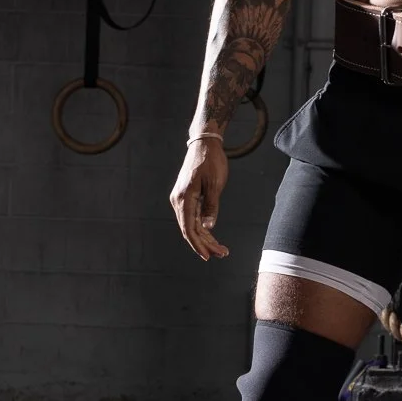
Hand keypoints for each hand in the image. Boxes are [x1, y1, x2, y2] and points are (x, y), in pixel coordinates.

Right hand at [170, 139, 230, 261]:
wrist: (204, 143)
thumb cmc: (211, 161)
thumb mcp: (215, 184)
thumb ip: (211, 207)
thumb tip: (208, 228)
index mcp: (184, 198)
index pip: (189, 228)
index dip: (198, 244)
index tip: (208, 256)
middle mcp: (179, 200)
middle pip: (190, 229)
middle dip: (205, 244)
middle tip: (222, 254)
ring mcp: (181, 199)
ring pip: (191, 225)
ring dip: (205, 238)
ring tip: (221, 249)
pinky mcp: (186, 197)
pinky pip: (192, 217)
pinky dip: (202, 227)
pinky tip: (212, 236)